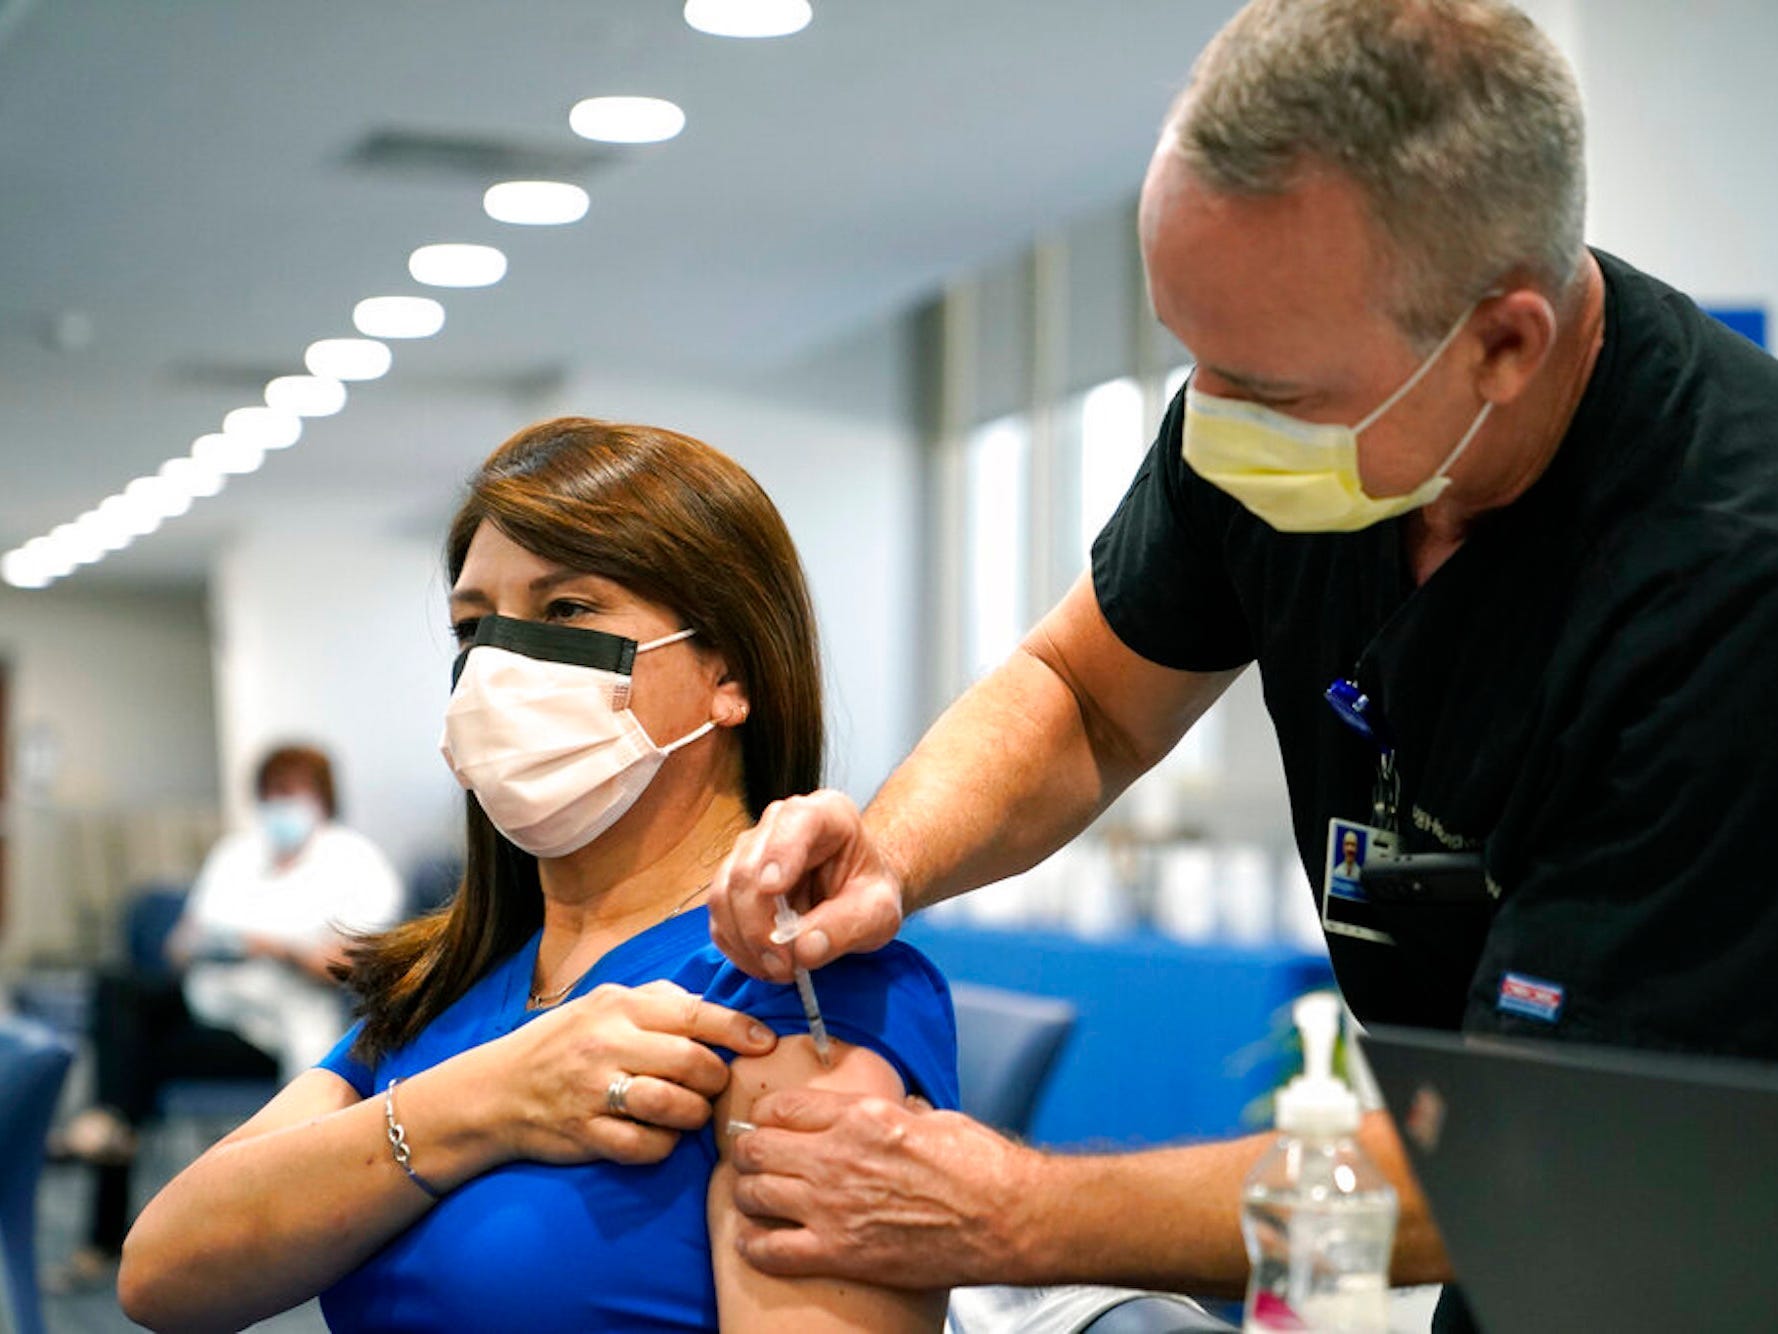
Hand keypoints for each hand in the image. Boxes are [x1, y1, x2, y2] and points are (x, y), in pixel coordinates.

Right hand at [496, 979, 775, 1166]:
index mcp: (619, 1007)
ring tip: (691, 1112)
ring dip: (694, 1115)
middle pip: (691, 1064)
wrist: (496, 1089)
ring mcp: (594, 1091)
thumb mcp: (604, 1003)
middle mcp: (607, 1044)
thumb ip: (657, 1000)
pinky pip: (645, 1147)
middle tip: (715, 1085)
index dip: (738, 1030)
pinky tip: (660, 1136)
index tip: (764, 1043)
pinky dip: (663, 1146)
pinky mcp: (585, 1134)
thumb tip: (710, 1004)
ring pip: (673, 1107)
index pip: (694, 1014)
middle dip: (716, 1079)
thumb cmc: (563, 1042)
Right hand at [709, 790, 905, 980]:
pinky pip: (719, 917)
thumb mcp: (879, 913)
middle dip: (759, 924)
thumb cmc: (868, 894)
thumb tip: (804, 949)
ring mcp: (750, 851)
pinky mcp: (732, 884)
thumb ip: (848, 926)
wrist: (855, 897)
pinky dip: (737, 947)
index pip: (796, 821)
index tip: (773, 889)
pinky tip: (764, 963)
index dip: (779, 853)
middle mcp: (779, 824)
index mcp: (826, 814)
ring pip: (724, 894)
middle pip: (747, 868)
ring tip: (779, 969)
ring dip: (746, 941)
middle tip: (784, 965)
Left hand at [726, 1087, 1042, 1288]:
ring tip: (754, 1199)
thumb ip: (897, 1113)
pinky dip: (756, 1246)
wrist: (1006, 1219)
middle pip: (756, 1148)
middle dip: (747, 1153)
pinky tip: (758, 1242)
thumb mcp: (933, 1117)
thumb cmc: (981, 1167)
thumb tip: (894, 1109)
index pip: (783, 1107)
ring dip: (747, 1195)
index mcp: (861, 1117)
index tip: (767, 1124)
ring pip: (753, 1194)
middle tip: (751, 1161)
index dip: (767, 1116)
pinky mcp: (839, 1253)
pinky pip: (770, 1250)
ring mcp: (833, 1207)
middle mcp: (837, 1156)